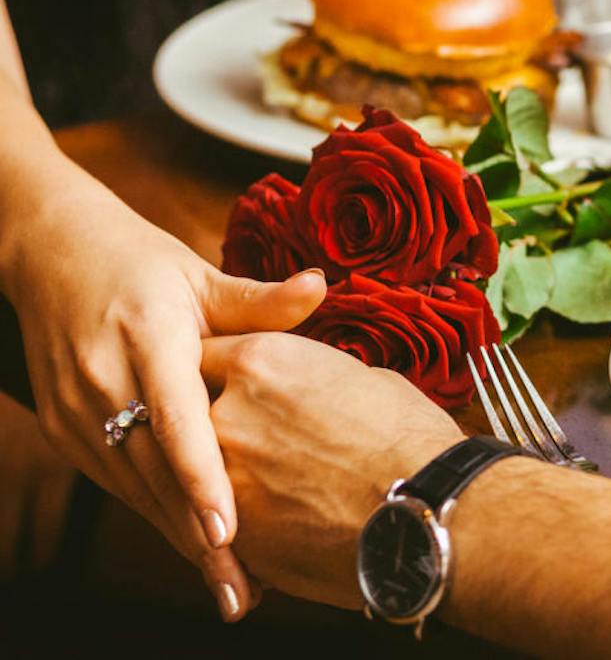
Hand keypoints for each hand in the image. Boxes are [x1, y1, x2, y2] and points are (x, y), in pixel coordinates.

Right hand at [2, 180, 325, 619]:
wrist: (53, 258)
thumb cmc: (146, 267)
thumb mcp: (201, 275)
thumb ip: (260, 298)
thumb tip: (321, 285)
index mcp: (149, 338)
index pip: (174, 416)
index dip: (200, 476)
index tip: (227, 528)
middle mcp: (105, 379)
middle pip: (153, 470)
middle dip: (197, 533)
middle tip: (245, 588)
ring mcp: (77, 410)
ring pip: (133, 487)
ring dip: (179, 538)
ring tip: (233, 587)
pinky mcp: (65, 431)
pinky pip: (118, 483)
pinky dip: (158, 516)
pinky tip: (199, 551)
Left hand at [201, 332, 461, 606]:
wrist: (426, 507)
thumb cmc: (411, 438)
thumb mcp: (365, 378)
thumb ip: (314, 378)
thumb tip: (312, 388)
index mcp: (261, 360)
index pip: (208, 353)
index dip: (218, 371)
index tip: (226, 383)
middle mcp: (226, 412)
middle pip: (189, 414)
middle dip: (212, 426)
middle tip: (243, 439)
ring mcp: (221, 477)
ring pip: (196, 476)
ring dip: (221, 480)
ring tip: (265, 489)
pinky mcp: (231, 534)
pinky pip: (216, 524)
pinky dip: (237, 525)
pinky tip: (273, 525)